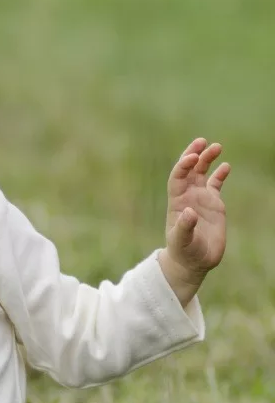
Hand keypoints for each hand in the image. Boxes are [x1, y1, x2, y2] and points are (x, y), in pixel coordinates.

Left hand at [164, 138, 230, 279]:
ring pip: (202, 173)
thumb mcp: (182, 241)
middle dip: (193, 155)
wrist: (193, 261)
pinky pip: (215, 184)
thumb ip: (184, 227)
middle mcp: (187, 196)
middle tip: (201, 141)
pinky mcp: (213, 204)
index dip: (183, 166)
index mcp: (177, 202)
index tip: (191, 157)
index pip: (178, 177)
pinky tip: (226, 165)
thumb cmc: (184, 252)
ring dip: (207, 159)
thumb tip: (189, 212)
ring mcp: (200, 199)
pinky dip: (219, 174)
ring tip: (216, 146)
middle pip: (188, 170)